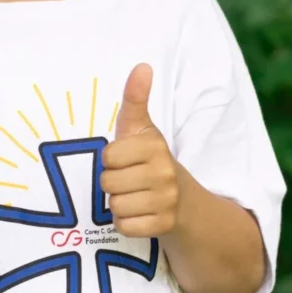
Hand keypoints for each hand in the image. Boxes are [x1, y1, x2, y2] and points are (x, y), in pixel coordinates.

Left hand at [100, 64, 179, 237]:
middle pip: (108, 183)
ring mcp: (166, 201)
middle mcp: (164, 172)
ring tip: (135, 196)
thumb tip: (142, 66)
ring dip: (119, 204)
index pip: (107, 157)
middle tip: (130, 180)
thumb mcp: (141, 128)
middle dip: (113, 183)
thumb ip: (135, 99)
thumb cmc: (150, 159)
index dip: (111, 160)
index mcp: (154, 146)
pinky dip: (126, 223)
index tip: (126, 159)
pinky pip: (124, 226)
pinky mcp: (164, 225)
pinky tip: (139, 214)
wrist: (183, 199)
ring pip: (115, 206)